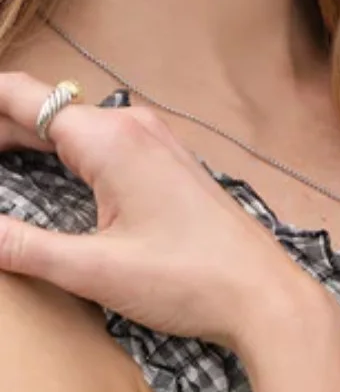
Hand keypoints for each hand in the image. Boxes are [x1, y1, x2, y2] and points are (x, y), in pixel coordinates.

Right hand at [0, 70, 334, 353]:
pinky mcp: (164, 161)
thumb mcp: (92, 270)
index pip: (19, 98)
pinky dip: (54, 147)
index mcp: (109, 138)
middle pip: (39, 109)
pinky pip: (96, 139)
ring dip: (20, 135)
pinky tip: (36, 168)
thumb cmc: (187, 280)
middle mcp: (131, 125)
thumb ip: (21, 247)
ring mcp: (153, 140)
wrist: (263, 293)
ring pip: (67, 125)